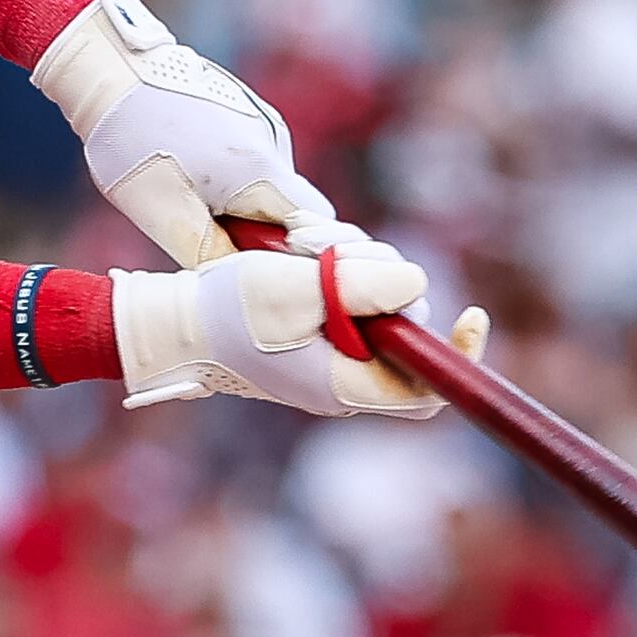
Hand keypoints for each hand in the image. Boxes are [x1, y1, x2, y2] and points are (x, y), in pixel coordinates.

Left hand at [32, 0, 339, 264]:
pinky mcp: (245, 110)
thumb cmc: (131, 140)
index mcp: (261, 171)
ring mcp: (261, 121)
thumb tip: (243, 286)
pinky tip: (189, 172)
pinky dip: (234, 179)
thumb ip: (210, 255)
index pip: (318, 227)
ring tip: (190, 201)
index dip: (301, 256)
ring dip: (245, 205)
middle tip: (218, 243)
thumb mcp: (162, 213)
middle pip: (297, 208)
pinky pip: (255, 160)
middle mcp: (273, 142)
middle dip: (269, 235)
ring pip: (272, 184)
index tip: (266, 271)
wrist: (110, 65)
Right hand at [111, 238, 442, 418]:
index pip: (429, 390)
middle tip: (342, 250)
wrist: (165, 323)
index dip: (457, 356)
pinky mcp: (308, 335)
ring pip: (375, 308)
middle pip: (403, 329)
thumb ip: (364, 287)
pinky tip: (302, 251)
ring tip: (309, 245)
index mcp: (345, 387)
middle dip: (388, 280)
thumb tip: (420, 285)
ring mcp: (325, 358)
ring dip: (355, 265)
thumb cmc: (224, 312)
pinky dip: (336, 272)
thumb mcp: (300, 288)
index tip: (471, 314)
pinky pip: (346, 302)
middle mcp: (342, 379)